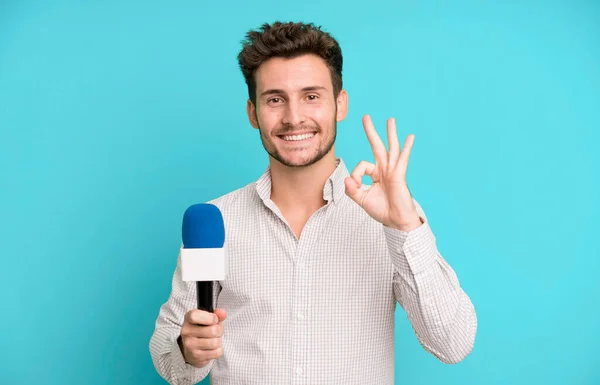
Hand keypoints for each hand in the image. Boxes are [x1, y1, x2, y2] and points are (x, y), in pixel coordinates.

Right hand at [179, 308, 226, 367]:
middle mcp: (186, 332)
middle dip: (220, 330)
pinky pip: (217, 352)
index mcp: (188, 318)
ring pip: (215, 342)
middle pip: (213, 330)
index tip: (215, 320)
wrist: (191, 348)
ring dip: (219, 341)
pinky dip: (219, 350)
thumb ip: (216, 314)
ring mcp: (190, 345)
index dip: (210, 317)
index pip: (195, 316)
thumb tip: (223, 313)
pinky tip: (212, 348)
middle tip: (216, 331)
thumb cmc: (201, 329)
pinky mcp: (196, 356)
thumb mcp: (207, 318)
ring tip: (214, 339)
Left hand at [344, 114, 422, 231]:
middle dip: (371, 132)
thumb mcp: (362, 199)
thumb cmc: (382, 210)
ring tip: (390, 120)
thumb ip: (352, 190)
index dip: (355, 175)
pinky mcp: (399, 175)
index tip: (355, 185)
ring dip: (390, 133)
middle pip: (377, 146)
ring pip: (390, 148)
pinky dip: (406, 147)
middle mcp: (385, 169)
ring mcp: (393, 171)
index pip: (362, 165)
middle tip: (366, 117)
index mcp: (376, 174)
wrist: (396, 221)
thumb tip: (346, 179)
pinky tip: (410, 137)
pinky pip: (402, 158)